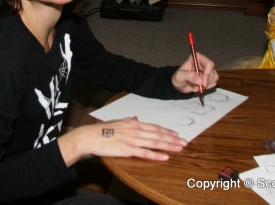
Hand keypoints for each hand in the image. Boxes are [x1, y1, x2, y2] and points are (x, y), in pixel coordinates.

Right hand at [58, 116, 187, 165]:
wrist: (90, 136)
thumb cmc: (102, 129)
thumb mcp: (117, 121)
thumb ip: (128, 120)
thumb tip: (136, 118)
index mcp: (134, 123)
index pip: (155, 127)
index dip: (167, 131)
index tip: (176, 134)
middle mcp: (136, 130)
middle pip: (158, 134)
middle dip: (173, 139)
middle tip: (184, 142)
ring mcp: (132, 140)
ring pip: (155, 142)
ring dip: (169, 146)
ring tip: (179, 148)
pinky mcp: (127, 150)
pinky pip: (145, 153)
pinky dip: (156, 155)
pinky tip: (165, 157)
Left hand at [171, 52, 218, 94]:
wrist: (179, 86)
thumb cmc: (178, 78)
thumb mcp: (180, 76)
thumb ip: (189, 76)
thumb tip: (200, 80)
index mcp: (197, 58)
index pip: (209, 63)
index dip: (207, 74)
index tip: (203, 83)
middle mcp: (203, 62)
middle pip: (213, 71)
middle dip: (207, 81)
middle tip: (199, 86)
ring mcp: (207, 70)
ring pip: (215, 77)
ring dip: (207, 84)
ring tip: (197, 86)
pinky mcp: (209, 77)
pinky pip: (214, 82)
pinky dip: (208, 87)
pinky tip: (200, 87)